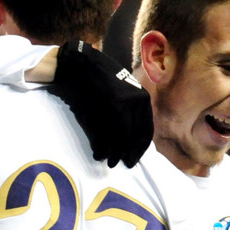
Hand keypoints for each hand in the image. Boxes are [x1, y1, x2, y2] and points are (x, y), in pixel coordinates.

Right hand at [47, 40, 152, 167]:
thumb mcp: (116, 96)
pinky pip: (117, 133)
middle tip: (126, 165)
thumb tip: (125, 140)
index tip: (134, 158)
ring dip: (120, 153)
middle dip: (133, 153)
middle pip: (140, 135)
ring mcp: (129, 103)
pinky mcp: (116, 106)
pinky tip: (105, 156)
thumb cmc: (97, 80)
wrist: (82, 64)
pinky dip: (111, 147)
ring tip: (113, 164)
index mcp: (143, 99)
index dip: (141, 147)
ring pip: (128, 136)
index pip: (147, 129)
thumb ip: (124, 115)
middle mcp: (140, 101)